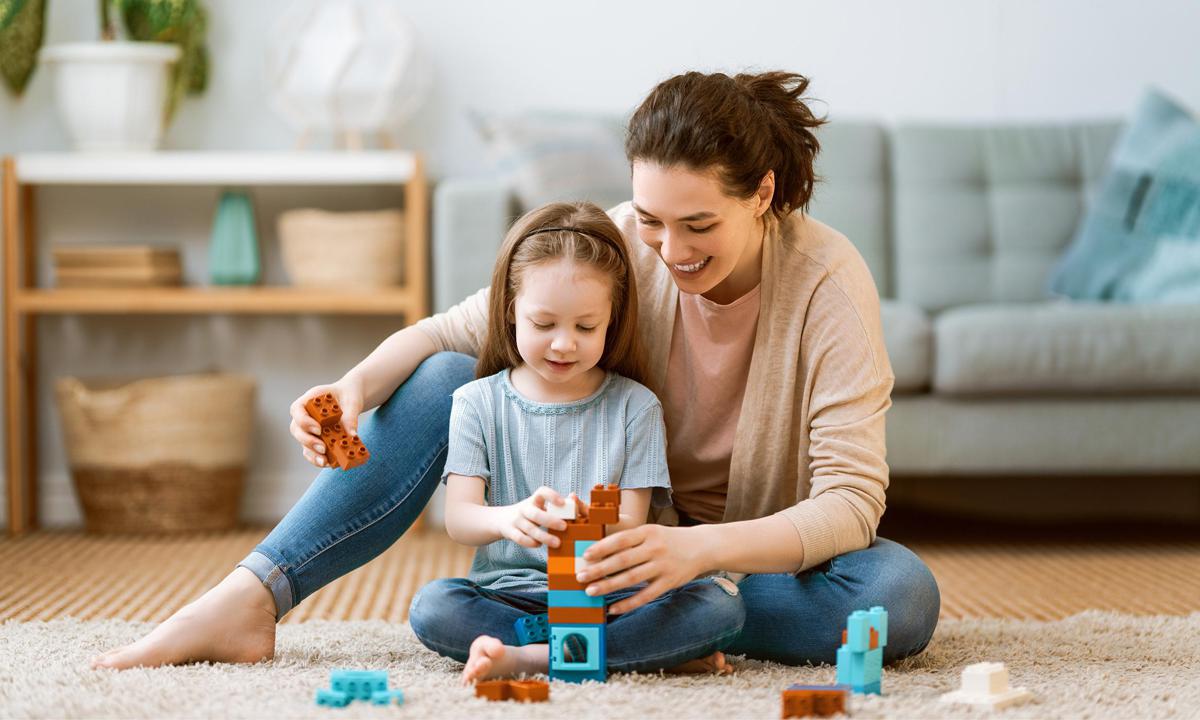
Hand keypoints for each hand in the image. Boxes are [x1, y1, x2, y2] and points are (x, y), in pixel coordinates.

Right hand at [288, 379, 363, 468]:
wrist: (349, 401)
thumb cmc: (347, 396)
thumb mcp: (351, 402)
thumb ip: (350, 416)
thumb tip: (352, 435)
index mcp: (308, 401)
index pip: (297, 410)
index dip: (304, 421)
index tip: (318, 429)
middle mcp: (304, 417)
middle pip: (297, 430)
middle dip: (308, 441)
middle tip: (322, 448)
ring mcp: (308, 430)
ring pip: (303, 444)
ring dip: (313, 454)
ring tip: (325, 461)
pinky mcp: (315, 441)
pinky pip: (312, 452)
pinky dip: (319, 459)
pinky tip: (330, 463)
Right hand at [499, 487, 576, 548]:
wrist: (502, 519)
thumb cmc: (529, 513)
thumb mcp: (539, 506)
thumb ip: (555, 506)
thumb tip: (574, 499)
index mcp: (534, 500)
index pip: (542, 492)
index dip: (552, 496)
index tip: (563, 503)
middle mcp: (524, 508)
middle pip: (536, 514)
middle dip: (551, 521)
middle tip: (564, 527)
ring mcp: (516, 520)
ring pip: (530, 529)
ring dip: (544, 537)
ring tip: (557, 543)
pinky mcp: (510, 532)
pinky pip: (521, 539)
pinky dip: (531, 543)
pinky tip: (539, 544)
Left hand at [575, 524, 706, 614]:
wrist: (701, 546)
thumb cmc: (668, 539)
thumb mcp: (651, 532)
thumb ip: (630, 540)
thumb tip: (600, 553)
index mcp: (648, 532)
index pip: (621, 540)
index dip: (602, 547)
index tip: (586, 555)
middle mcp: (655, 548)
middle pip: (623, 560)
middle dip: (599, 569)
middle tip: (580, 576)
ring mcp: (663, 566)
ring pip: (631, 578)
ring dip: (609, 586)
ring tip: (590, 591)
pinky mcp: (669, 582)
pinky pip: (646, 595)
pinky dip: (628, 603)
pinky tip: (613, 608)